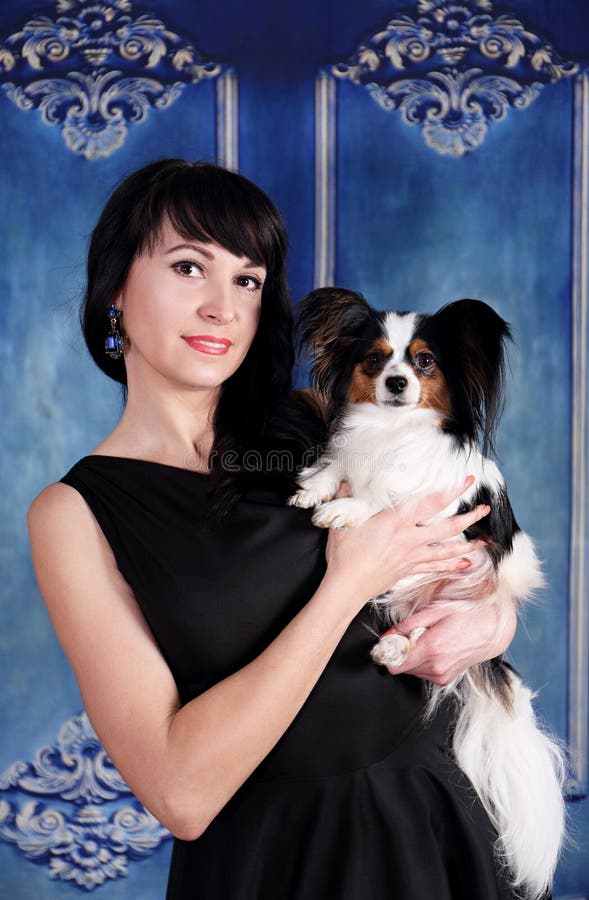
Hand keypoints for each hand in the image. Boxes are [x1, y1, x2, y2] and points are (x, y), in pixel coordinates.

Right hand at [323, 477, 490, 613]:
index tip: (469, 481)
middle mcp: (410, 538)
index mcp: (397, 521)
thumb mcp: (343, 520)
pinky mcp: (408, 570)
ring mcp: (411, 556)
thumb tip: (345, 480)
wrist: (345, 588)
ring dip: (468, 544)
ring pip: (447, 549)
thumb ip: (346, 496)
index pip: (432, 502)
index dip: (454, 490)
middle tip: (485, 509)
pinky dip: (450, 566)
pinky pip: (435, 567)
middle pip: (448, 527)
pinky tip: (463, 564)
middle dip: (470, 517)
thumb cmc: (343, 554)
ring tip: (485, 540)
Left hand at [382, 598, 516, 684]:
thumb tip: (386, 636)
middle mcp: (436, 667)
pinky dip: (423, 662)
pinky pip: (423, 673)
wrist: (493, 629)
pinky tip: (434, 648)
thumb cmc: (466, 615)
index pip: (395, 663)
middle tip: (412, 636)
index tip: (388, 644)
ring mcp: (441, 676)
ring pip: (411, 671)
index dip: (388, 653)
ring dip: (413, 657)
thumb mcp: (435, 612)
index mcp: (431, 649)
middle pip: (401, 667)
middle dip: (401, 652)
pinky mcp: (445, 680)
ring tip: (427, 640)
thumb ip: (407, 625)